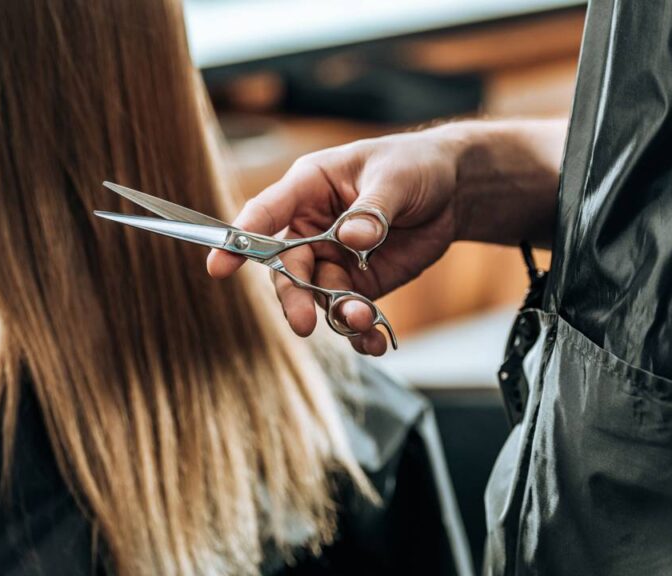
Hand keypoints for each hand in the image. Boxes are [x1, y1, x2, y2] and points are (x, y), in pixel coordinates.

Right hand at [207, 120, 564, 355]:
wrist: (453, 190)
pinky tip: (376, 342)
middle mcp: (311, 228)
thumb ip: (373, 209)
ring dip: (337, 314)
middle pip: (286, 268)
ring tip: (364, 322)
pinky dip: (360, 332)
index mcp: (308, 188)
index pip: (265, 214)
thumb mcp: (396, 178)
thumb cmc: (414, 167)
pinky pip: (349, 312)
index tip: (219, 266)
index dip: (240, 239)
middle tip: (303, 322)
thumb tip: (352, 238)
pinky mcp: (358, 284)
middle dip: (293, 297)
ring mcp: (332, 259)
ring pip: (317, 296)